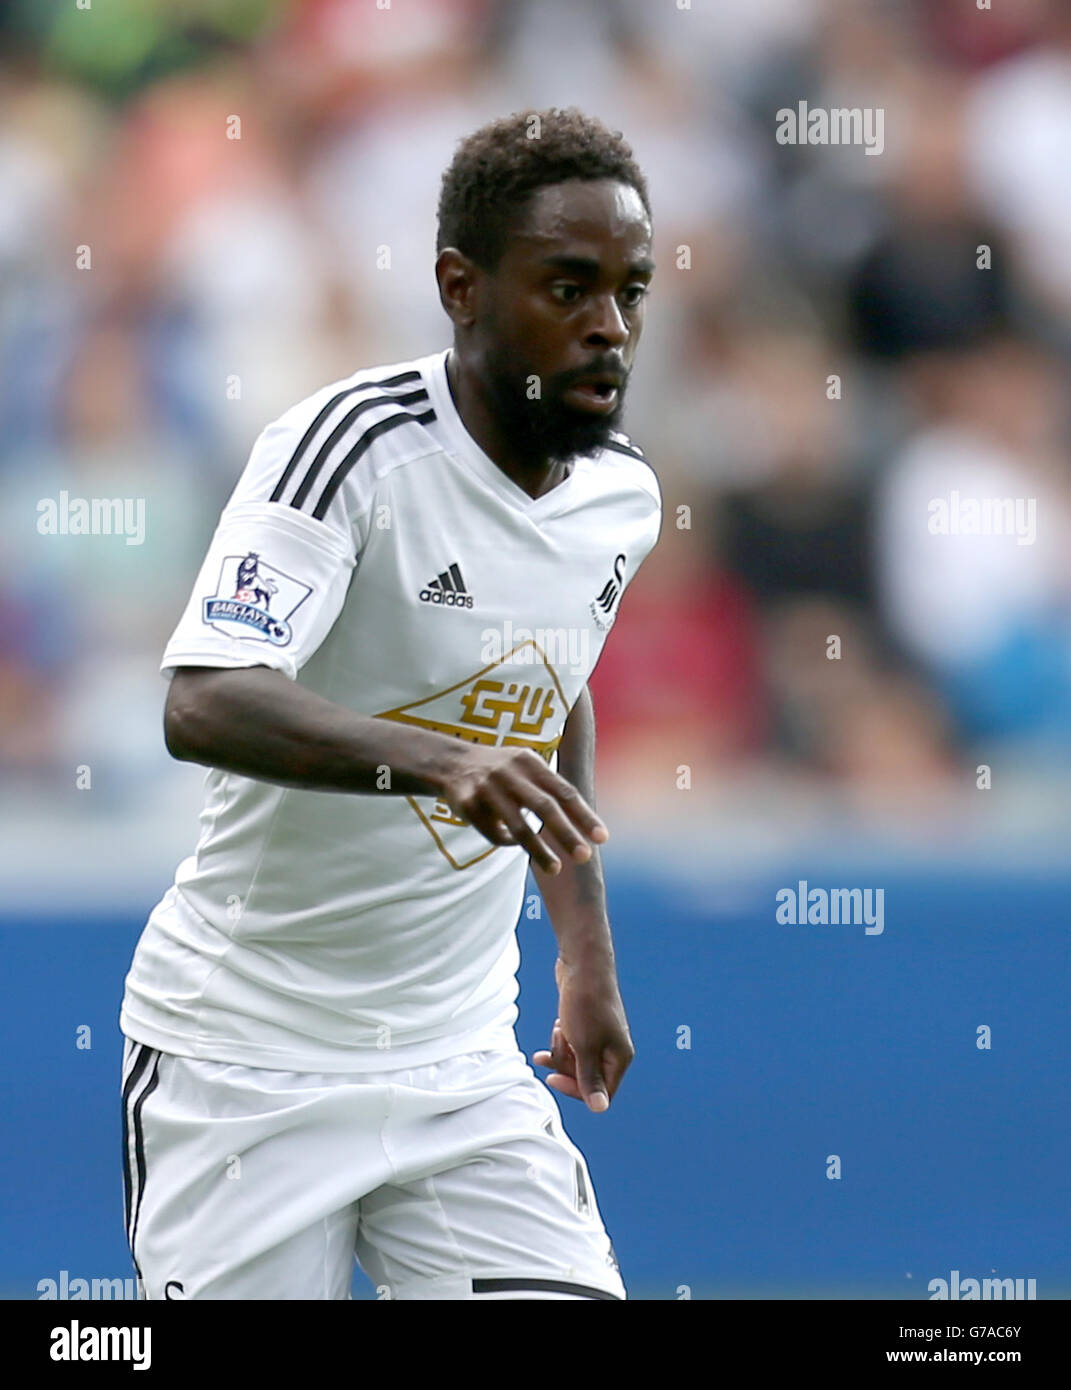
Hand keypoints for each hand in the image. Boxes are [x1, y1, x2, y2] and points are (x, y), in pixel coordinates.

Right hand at [437, 745, 607, 874]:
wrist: (452, 763)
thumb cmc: (503, 771)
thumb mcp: (527, 767)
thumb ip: (552, 789)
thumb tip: (588, 823)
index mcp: (530, 762)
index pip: (564, 791)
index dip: (584, 815)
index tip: (602, 837)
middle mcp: (510, 772)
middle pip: (544, 806)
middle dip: (566, 833)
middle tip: (585, 856)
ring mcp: (487, 787)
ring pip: (518, 825)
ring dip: (539, 850)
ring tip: (556, 868)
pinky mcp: (467, 803)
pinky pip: (494, 833)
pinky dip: (509, 843)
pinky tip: (514, 844)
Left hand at [533, 958, 633, 1111]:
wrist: (582, 965)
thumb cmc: (586, 1005)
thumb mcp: (584, 1047)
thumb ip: (589, 1079)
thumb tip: (600, 1109)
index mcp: (619, 1058)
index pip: (600, 1092)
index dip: (576, 1090)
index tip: (553, 1078)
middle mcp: (613, 1049)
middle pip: (586, 1076)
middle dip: (565, 1066)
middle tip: (550, 1053)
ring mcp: (601, 1036)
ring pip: (577, 1059)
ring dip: (560, 1051)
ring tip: (556, 1033)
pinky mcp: (589, 1025)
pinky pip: (573, 1043)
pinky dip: (562, 1040)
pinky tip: (557, 1027)